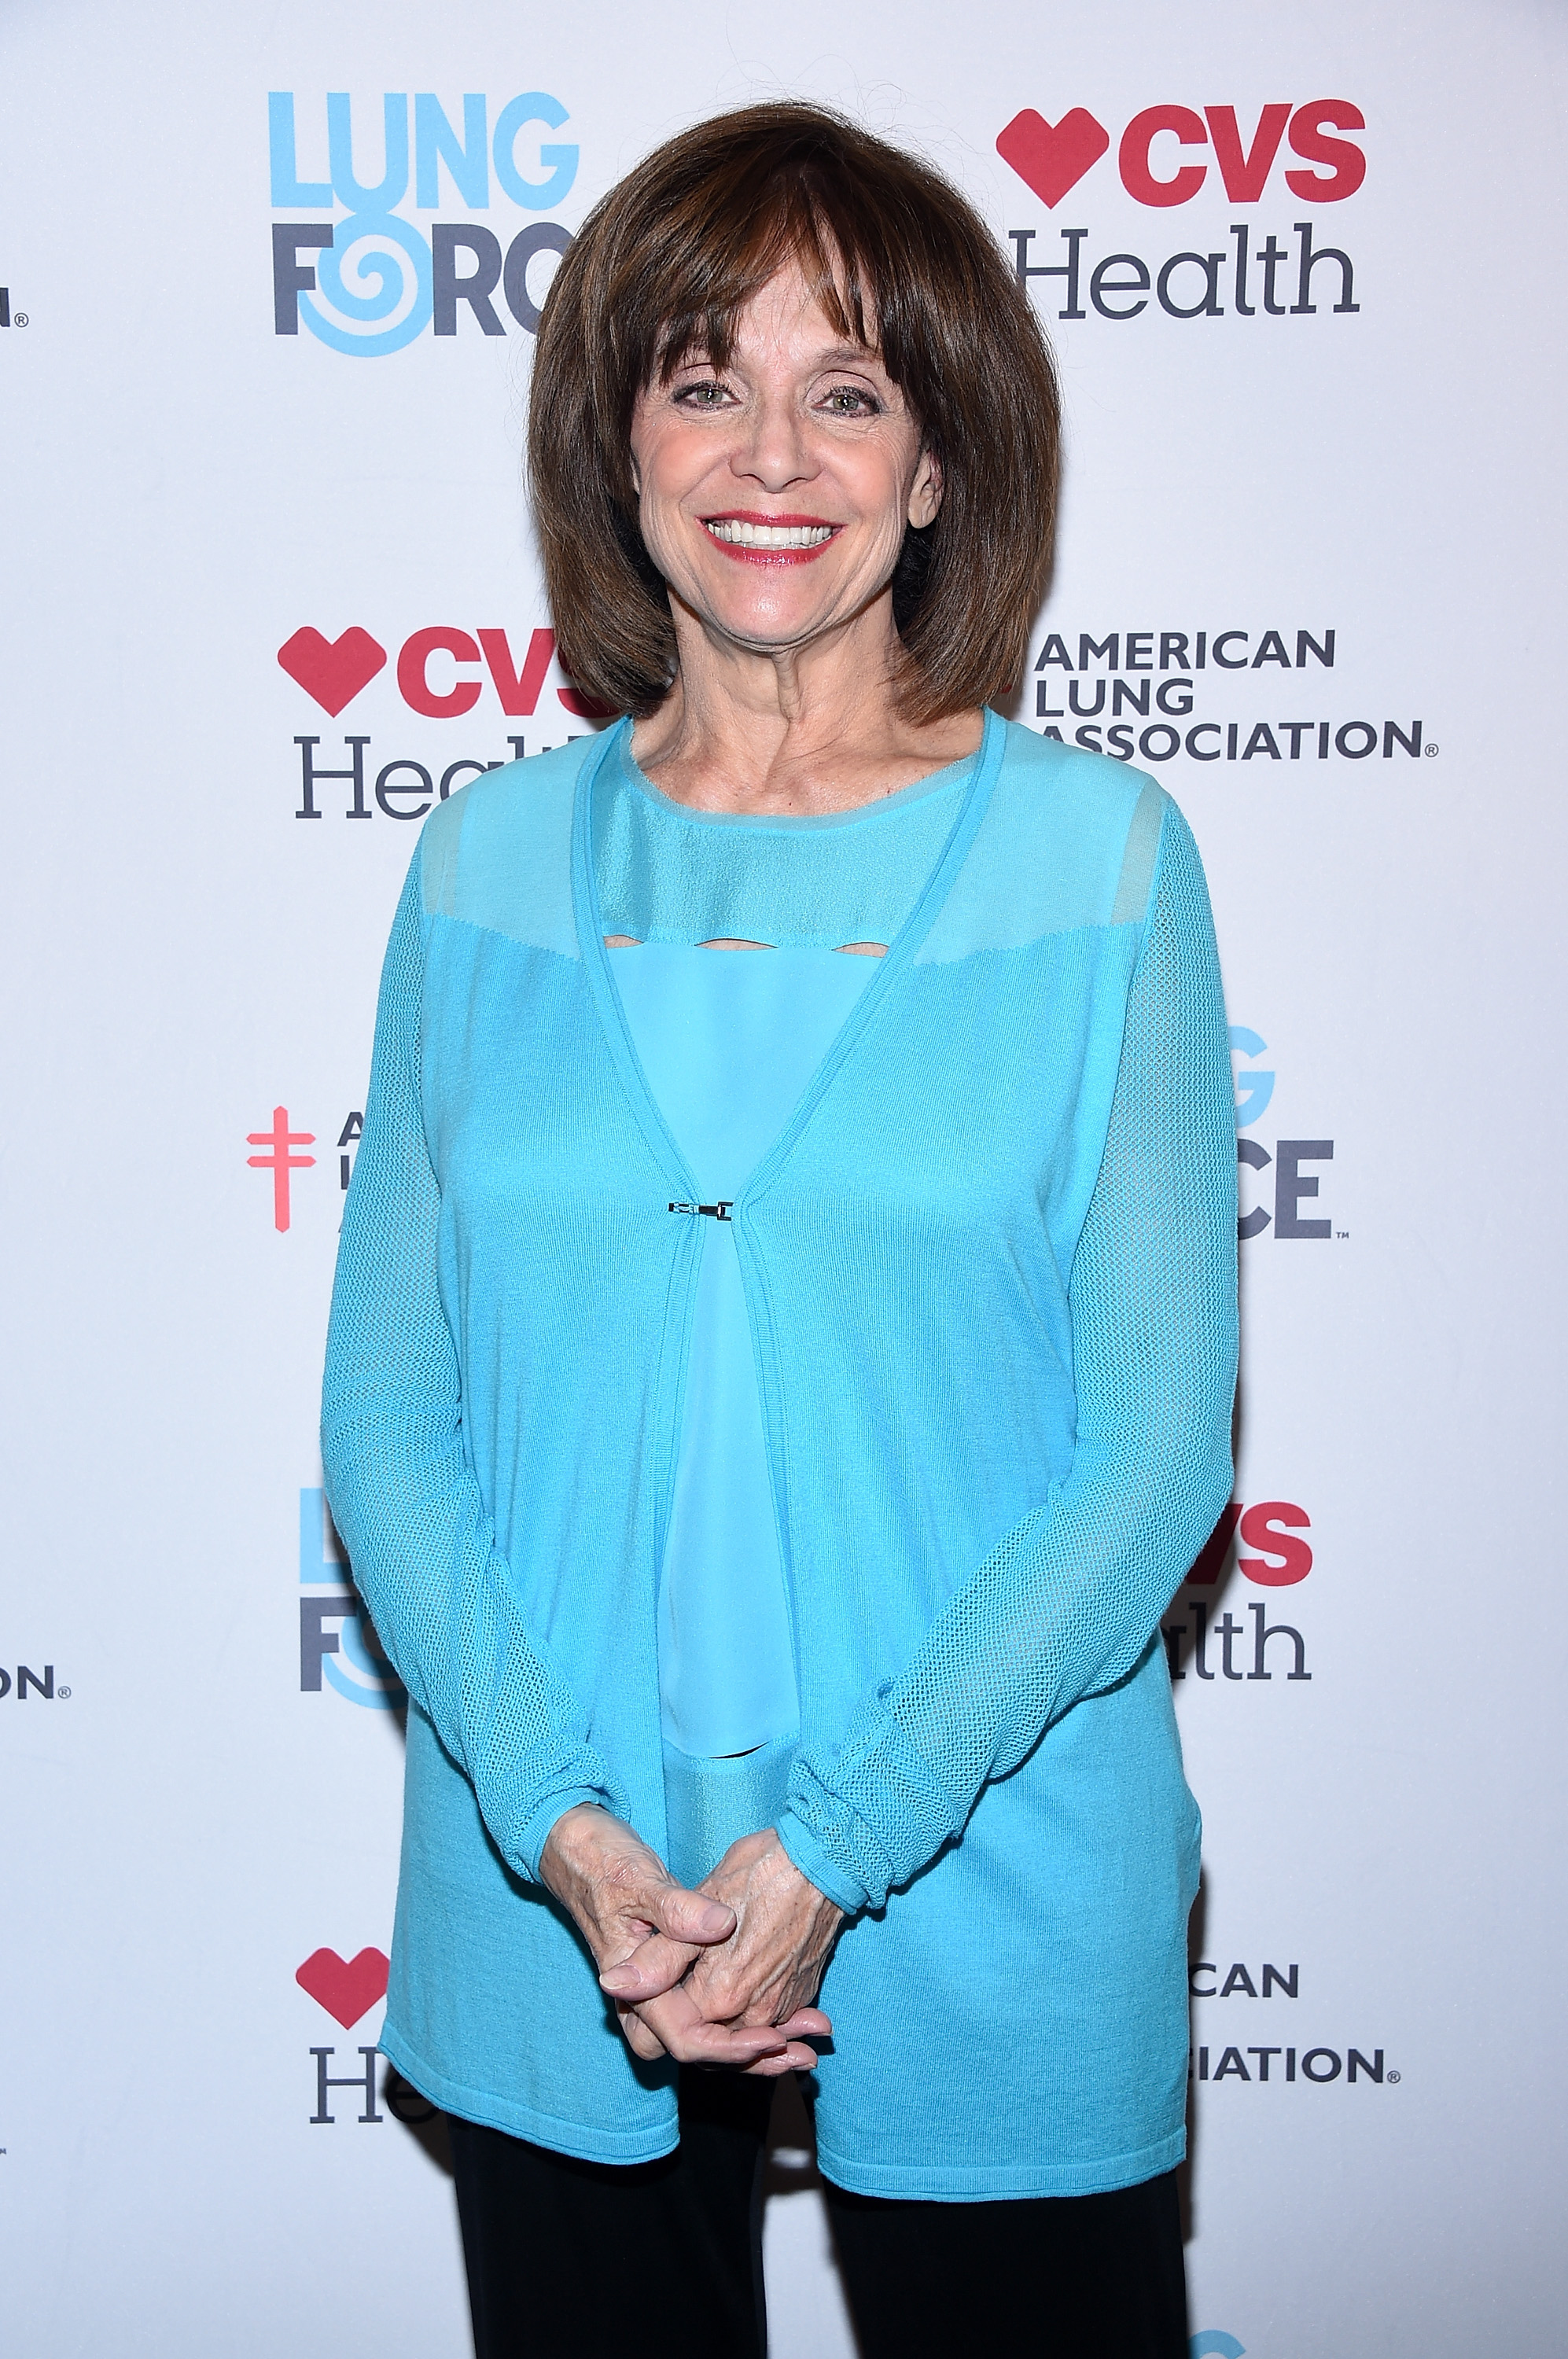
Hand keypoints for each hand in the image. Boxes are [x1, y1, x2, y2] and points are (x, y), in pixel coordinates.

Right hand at [539, 1804, 805, 2069]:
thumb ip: (676, 1909)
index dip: (728, 2046)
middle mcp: (646, 1997)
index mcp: (632, 1983)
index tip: (770, 2039)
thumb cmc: (603, 1861)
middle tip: (803, 2054)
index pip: (683, 2038)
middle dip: (753, 2059)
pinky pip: (716, 2010)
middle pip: (702, 2052)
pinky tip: (792, 2012)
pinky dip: (753, 2017)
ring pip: (712, 2035)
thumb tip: (718, 1926)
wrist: (578, 1849)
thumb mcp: (638, 1879)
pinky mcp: (678, 1973)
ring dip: (760, 2042)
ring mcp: (662, 1987)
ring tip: (810, 2039)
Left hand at [599, 1827, 841, 2076]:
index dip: (665, 2024)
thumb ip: (658, 1958)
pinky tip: (749, 1999)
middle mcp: (753, 2012)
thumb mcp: (698, 1907)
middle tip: (676, 2013)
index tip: (660, 2005)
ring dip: (734, 2034)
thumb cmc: (759, 1875)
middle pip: (716, 2044)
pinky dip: (762, 2021)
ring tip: (710, 2008)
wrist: (823, 1862)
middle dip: (700, 2037)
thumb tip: (613, 1985)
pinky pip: (773, 2020)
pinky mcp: (801, 1992)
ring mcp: (782, 2005)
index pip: (682, 2035)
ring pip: (745, 2034)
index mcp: (719, 1997)